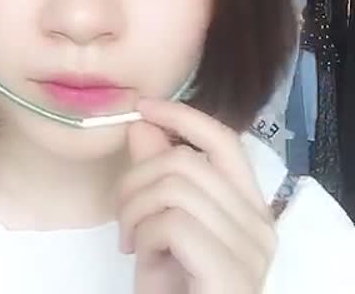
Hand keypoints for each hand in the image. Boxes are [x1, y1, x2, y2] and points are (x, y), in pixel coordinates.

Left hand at [117, 98, 276, 293]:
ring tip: (129, 238)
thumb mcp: (158, 221)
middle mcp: (259, 222)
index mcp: (247, 204)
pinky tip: (139, 258)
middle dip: (136, 178)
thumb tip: (143, 124)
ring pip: (174, 186)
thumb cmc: (174, 285)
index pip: (222, 139)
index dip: (181, 115)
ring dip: (133, 208)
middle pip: (185, 161)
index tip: (144, 106)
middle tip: (122, 213)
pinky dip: (142, 233)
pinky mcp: (231, 271)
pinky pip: (172, 221)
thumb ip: (156, 172)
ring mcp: (251, 248)